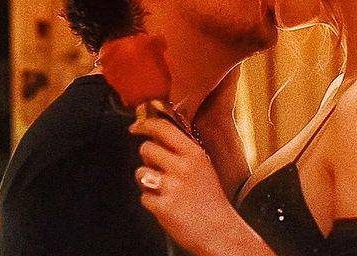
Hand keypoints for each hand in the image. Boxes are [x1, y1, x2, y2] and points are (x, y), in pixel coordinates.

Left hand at [129, 117, 240, 254]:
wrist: (219, 231)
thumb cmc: (210, 198)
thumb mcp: (203, 166)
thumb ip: (182, 151)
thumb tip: (155, 136)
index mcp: (194, 154)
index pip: (164, 128)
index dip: (146, 125)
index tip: (136, 127)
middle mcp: (183, 167)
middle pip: (146, 148)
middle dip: (148, 158)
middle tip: (159, 169)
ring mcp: (172, 187)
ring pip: (140, 172)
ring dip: (146, 180)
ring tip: (162, 188)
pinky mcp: (163, 207)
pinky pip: (144, 197)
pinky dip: (151, 202)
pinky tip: (167, 205)